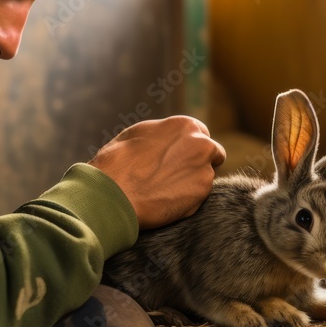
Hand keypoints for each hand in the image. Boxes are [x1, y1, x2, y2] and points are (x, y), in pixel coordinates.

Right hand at [89, 116, 225, 229]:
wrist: (113, 193)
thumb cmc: (117, 163)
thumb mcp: (137, 135)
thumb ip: (162, 135)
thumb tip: (168, 139)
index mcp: (184, 125)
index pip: (201, 134)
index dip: (190, 146)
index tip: (180, 157)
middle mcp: (201, 144)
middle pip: (212, 154)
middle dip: (198, 162)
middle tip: (176, 175)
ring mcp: (204, 170)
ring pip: (204, 177)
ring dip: (191, 183)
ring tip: (162, 190)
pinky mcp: (201, 195)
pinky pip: (197, 198)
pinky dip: (185, 201)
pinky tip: (162, 201)